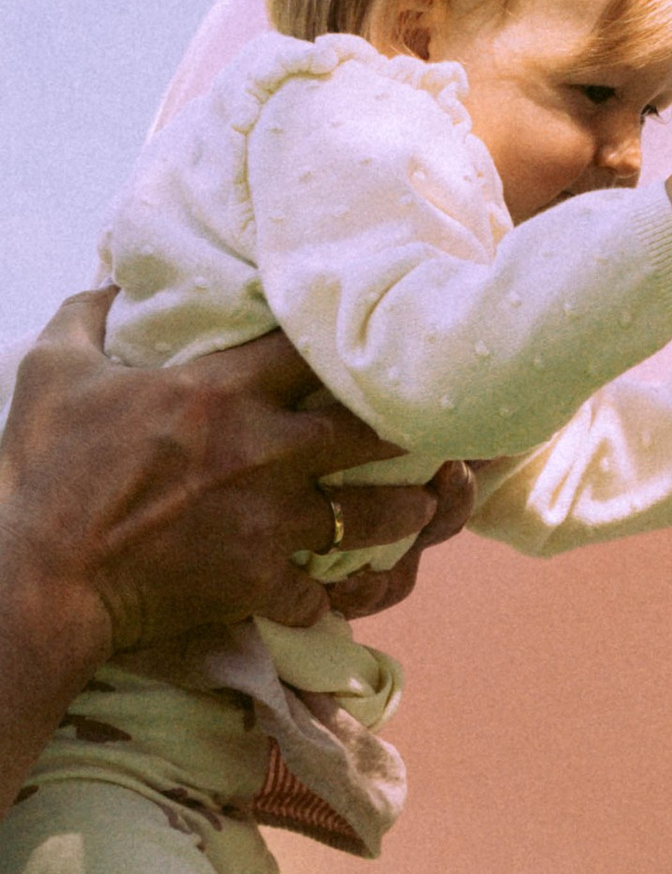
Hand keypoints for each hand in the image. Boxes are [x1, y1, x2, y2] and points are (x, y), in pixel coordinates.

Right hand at [0, 298, 449, 659]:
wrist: (40, 577)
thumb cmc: (44, 472)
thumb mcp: (52, 374)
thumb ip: (87, 318)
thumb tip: (108, 282)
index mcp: (222, 389)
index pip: (314, 347)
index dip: (348, 344)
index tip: (364, 348)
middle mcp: (265, 448)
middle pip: (376, 429)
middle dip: (409, 432)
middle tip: (429, 433)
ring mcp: (271, 518)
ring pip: (378, 514)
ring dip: (404, 513)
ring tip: (421, 507)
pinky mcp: (263, 580)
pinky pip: (327, 589)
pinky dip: (338, 591)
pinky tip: (344, 584)